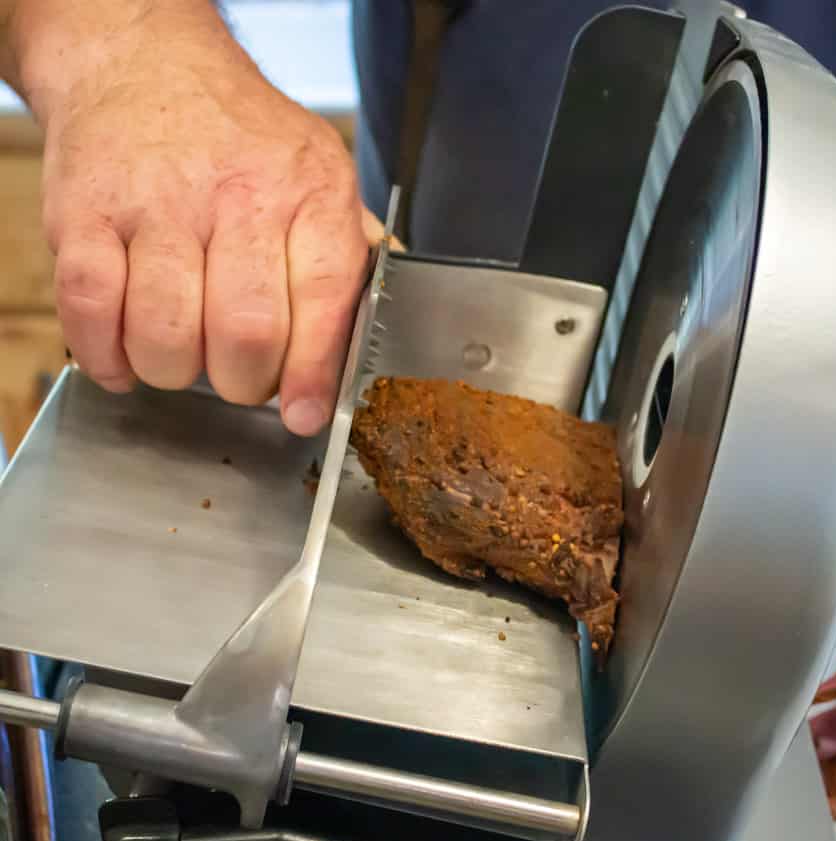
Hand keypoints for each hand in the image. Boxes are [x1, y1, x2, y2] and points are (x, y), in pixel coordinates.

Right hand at [30, 2, 367, 435]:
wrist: (146, 63)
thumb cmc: (244, 138)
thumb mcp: (321, 174)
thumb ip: (353, 253)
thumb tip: (384, 331)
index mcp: (309, 194)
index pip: (323, 301)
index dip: (314, 374)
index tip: (306, 415)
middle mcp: (237, 196)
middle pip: (246, 333)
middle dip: (244, 384)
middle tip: (240, 378)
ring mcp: (156, 204)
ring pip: (167, 335)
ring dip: (175, 373)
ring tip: (183, 357)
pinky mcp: (84, 214)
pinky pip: (91, 310)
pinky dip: (106, 357)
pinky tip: (124, 357)